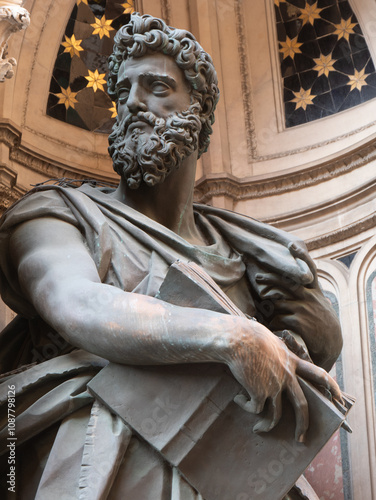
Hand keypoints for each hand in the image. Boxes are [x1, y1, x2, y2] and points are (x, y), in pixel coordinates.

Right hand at [225, 319, 342, 441]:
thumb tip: (276, 355)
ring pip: (276, 415)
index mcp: (292, 361)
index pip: (318, 375)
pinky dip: (246, 407)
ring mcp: (274, 386)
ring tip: (258, 429)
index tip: (340, 399)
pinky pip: (255, 409)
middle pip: (301, 405)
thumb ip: (279, 352)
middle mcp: (287, 376)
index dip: (331, 387)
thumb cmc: (250, 336)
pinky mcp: (259, 393)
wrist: (238, 340)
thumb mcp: (272, 341)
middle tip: (301, 438)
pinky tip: (239, 400)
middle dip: (303, 424)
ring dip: (266, 426)